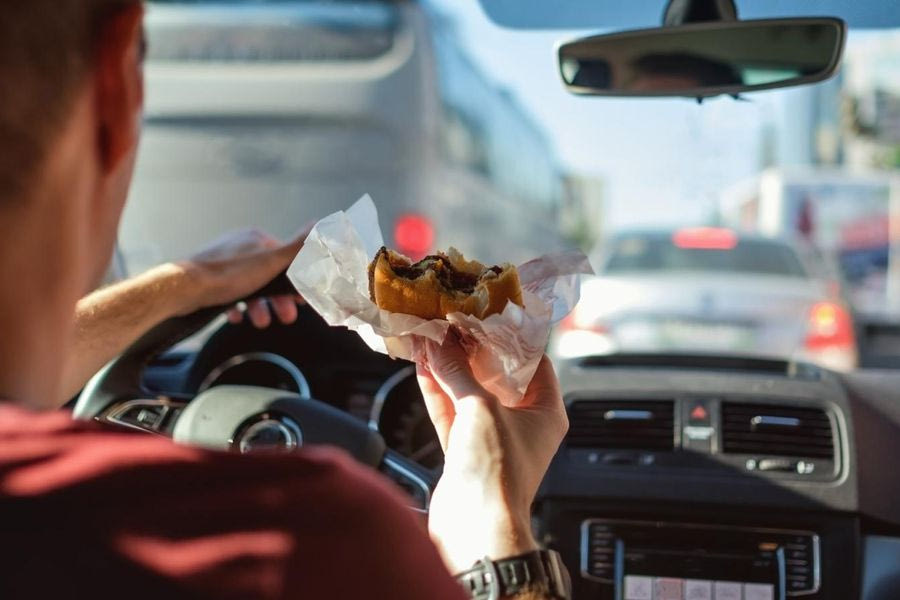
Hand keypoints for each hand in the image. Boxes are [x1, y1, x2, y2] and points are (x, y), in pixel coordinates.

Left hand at [176, 227, 309, 327]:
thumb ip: (297, 247)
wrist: (185, 288)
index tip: (301, 298)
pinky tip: (238, 316)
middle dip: (277, 298)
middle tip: (286, 315)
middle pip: (267, 275)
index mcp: (256, 239)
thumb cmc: (228, 274)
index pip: (284, 258)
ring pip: (249, 286)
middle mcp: (239, 247)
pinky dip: (237, 306)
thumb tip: (319, 225)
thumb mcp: (271, 260)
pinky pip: (229, 293)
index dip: (294, 280)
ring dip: (259, 306)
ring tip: (262, 321)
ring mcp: (223, 262)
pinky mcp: (209, 278)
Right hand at [418, 334, 567, 573]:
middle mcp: (521, 423)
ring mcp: (491, 437)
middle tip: (451, 322)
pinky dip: (437, 390)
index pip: (533, 361)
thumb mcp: (481, 409)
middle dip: (471, 349)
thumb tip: (440, 344)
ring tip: (430, 337)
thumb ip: (458, 372)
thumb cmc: (497, 474)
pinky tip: (422, 365)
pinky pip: (451, 412)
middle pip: (496, 375)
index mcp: (545, 411)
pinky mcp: (465, 451)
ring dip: (448, 367)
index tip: (487, 315)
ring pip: (468, 392)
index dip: (510, 337)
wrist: (475, 528)